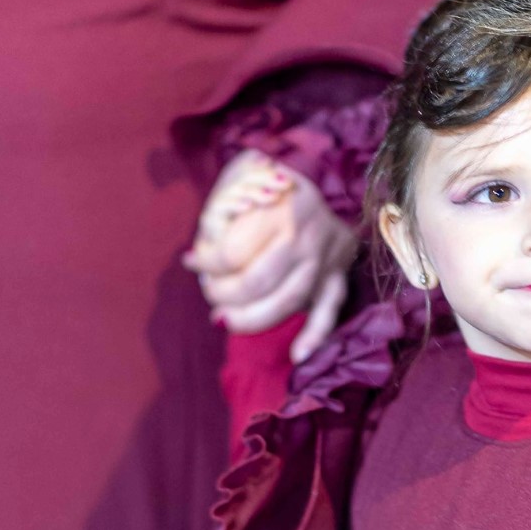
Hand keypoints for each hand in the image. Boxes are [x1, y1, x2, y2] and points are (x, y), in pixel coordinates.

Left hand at [187, 154, 356, 363]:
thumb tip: (198, 248)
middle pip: (259, 281)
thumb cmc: (269, 188)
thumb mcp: (247, 173)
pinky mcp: (337, 281)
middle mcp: (308, 235)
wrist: (322, 192)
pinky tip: (297, 356)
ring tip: (225, 321)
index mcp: (283, 206)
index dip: (207, 263)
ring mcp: (325, 261)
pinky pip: (328, 313)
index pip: (235, 249)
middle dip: (224, 294)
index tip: (193, 262)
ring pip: (289, 301)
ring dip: (252, 319)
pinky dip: (315, 336)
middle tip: (210, 294)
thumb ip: (222, 196)